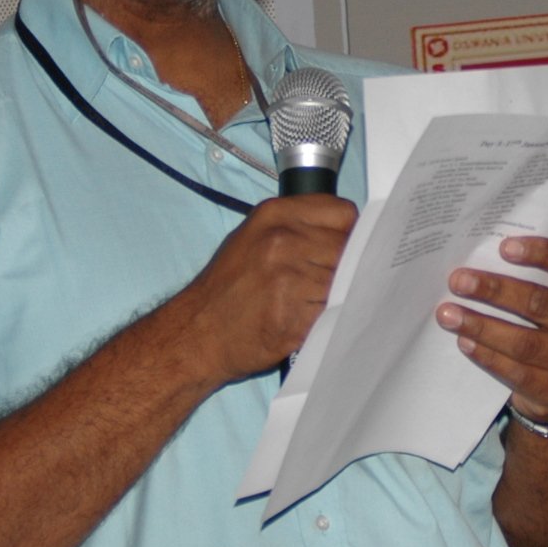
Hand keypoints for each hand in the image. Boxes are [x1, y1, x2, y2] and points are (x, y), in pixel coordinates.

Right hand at [174, 195, 356, 383]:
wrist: (197, 332)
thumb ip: (300, 228)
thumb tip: (350, 234)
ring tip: (309, 302)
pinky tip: (303, 319)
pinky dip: (324, 318)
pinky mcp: (293, 314)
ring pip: (343, 281)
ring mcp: (287, 278)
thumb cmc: (228, 286)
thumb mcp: (255, 237)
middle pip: (348, 248)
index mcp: (275, 215)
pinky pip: (331, 311)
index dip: (349, 234)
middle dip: (344, 267)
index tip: (344, 248)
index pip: (344, 214)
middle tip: (324, 283)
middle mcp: (282, 240)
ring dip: (335, 295)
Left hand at [437, 236, 547, 422]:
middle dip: (496, 290)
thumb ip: (533, 277)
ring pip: (526, 342)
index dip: (543, 253)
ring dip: (482, 326)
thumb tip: (479, 257)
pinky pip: (519, 373)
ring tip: (449, 314)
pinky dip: (488, 356)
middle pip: (542, 304)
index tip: (504, 247)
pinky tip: (465, 342)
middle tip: (458, 281)